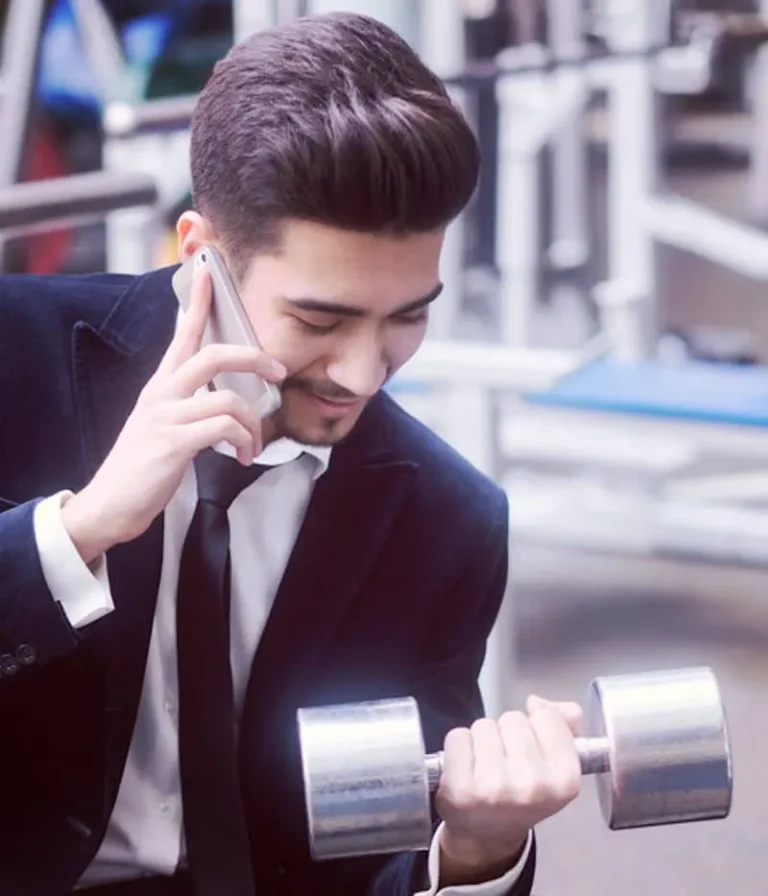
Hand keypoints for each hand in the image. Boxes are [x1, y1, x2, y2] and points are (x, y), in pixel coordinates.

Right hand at [61, 267, 284, 563]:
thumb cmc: (142, 467)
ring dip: (254, 424)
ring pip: (229, 399)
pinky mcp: (172, 444)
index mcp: (160, 386)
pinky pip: (224, 428)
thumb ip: (188, 405)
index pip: (182, 335)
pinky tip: (243, 456)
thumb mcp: (162, 425)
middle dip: (255, 358)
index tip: (209, 273)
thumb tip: (226, 401)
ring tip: (254, 446)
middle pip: (214, 356)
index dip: (198, 303)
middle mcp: (161, 394)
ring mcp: (165, 417)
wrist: (108, 505)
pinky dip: (244, 441)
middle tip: (278, 372)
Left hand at [436, 696, 582, 885]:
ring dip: (482, 740)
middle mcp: (532, 786)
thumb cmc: (522, 794)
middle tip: (506, 763)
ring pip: (484, 725)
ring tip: (486, 767)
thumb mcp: (556, 764)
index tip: (533, 749)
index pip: (546, 717)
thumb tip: (537, 703)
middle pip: (513, 719)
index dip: (536, 726)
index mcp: (564, 780)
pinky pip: (458, 736)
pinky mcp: (461, 789)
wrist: (488, 835)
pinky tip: (466, 770)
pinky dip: (459, 747)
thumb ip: (562, 724)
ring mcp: (495, 788)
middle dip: (507, 733)